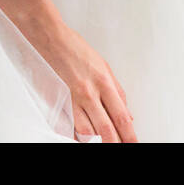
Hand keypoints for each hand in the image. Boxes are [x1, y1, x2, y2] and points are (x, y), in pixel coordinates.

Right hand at [32, 23, 137, 142]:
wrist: (50, 38)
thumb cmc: (75, 48)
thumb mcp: (104, 66)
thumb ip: (117, 91)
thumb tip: (126, 113)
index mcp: (104, 82)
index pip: (121, 117)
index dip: (129, 135)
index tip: (134, 142)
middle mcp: (89, 92)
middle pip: (106, 128)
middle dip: (115, 142)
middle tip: (121, 146)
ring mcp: (73, 98)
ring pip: (87, 131)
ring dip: (96, 139)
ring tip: (103, 141)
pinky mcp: (60, 99)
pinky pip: (70, 124)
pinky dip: (77, 133)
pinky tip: (83, 136)